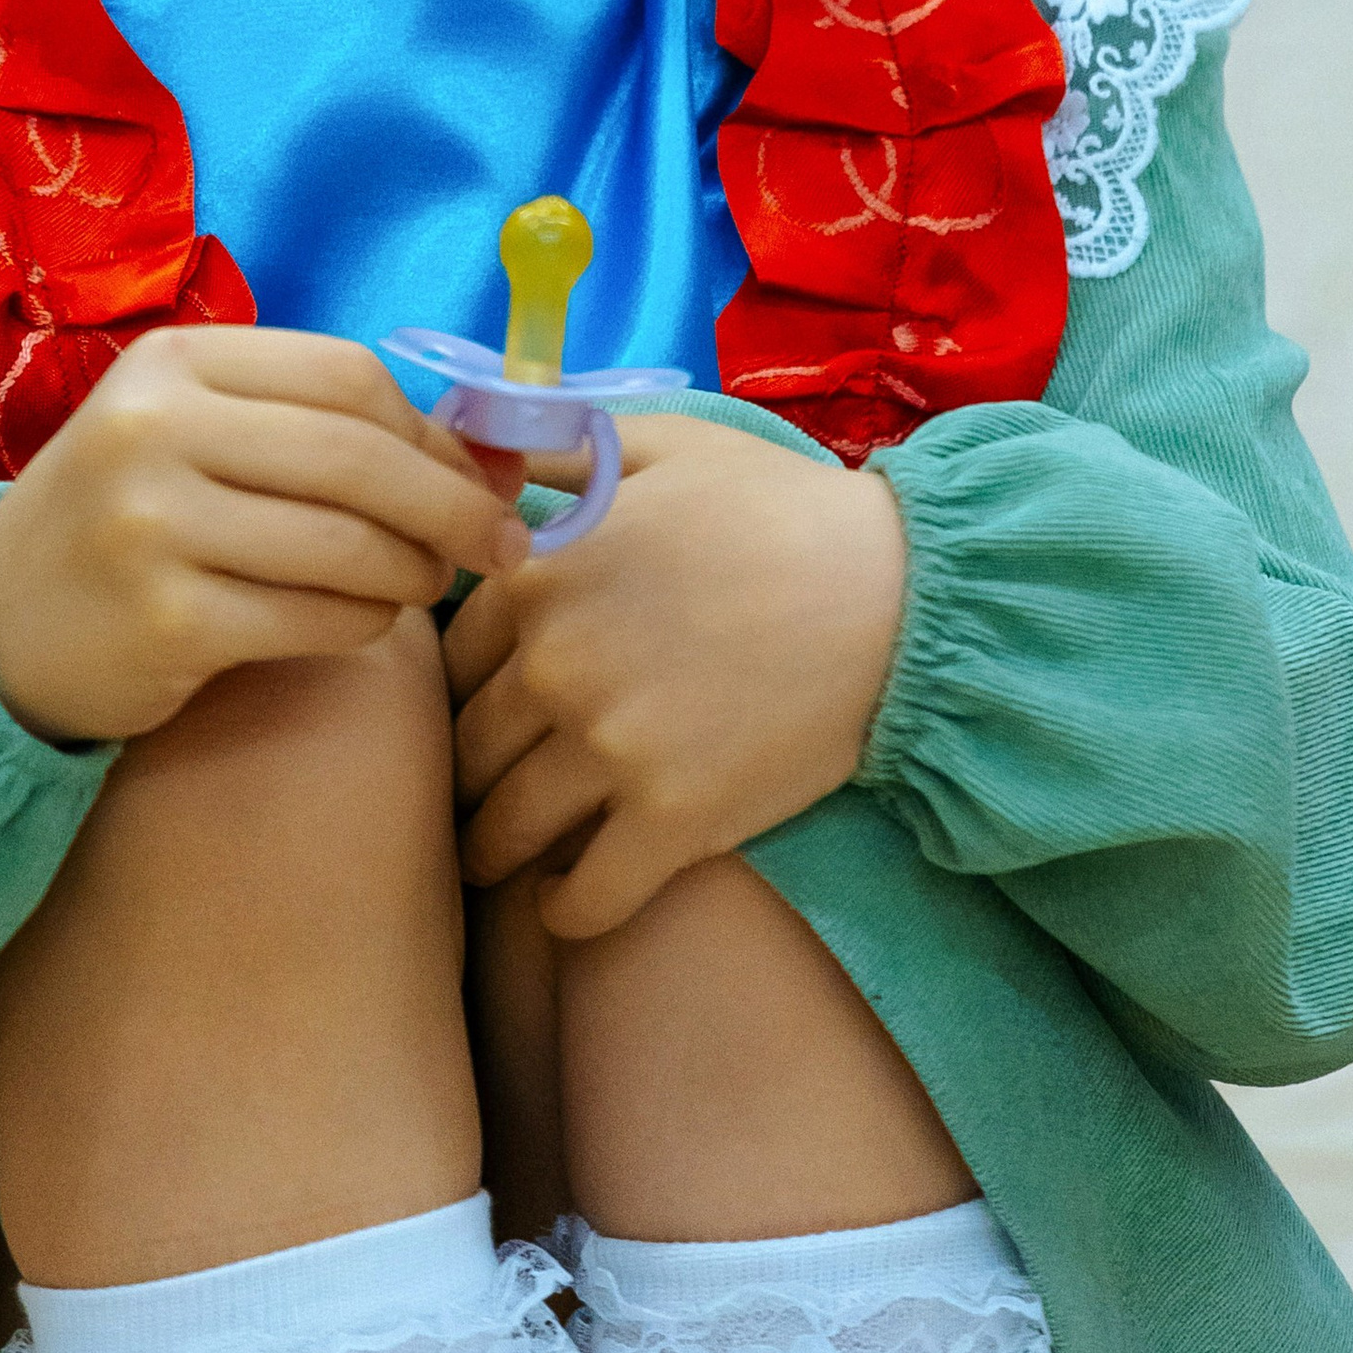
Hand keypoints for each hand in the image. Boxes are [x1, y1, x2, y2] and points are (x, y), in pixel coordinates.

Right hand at [0, 326, 527, 747]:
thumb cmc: (126, 515)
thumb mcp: (197, 434)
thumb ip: (320, 428)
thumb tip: (486, 455)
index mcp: (175, 363)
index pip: (346, 376)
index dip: (431, 429)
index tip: (481, 473)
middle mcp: (157, 430)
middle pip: (358, 457)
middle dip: (452, 506)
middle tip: (503, 545)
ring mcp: (156, 525)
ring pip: (348, 543)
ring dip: (414, 572)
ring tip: (425, 585)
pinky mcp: (168, 620)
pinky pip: (317, 619)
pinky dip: (366, 623)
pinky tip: (364, 621)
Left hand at [444, 414, 907, 939]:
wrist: (899, 593)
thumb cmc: (777, 507)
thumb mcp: (658, 441)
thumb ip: (555, 445)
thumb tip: (468, 446)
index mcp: (539, 572)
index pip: (454, 652)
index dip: (464, 682)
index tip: (476, 705)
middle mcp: (555, 663)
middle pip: (468, 744)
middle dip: (466, 772)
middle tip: (473, 793)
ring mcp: (610, 748)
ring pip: (506, 827)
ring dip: (491, 851)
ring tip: (496, 859)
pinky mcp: (672, 822)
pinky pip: (585, 897)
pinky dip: (563, 911)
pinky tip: (561, 905)